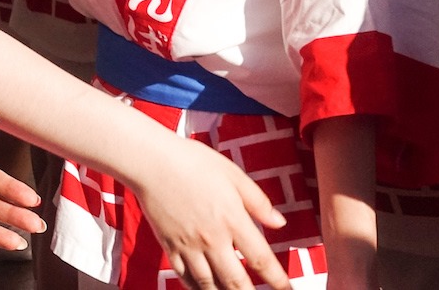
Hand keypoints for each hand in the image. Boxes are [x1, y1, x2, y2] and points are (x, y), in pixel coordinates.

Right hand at [130, 137, 289, 289]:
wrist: (150, 162)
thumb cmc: (192, 162)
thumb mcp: (233, 174)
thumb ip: (258, 201)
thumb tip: (280, 222)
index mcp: (232, 219)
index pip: (260, 259)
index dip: (277, 280)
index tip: (288, 289)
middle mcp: (212, 238)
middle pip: (236, 281)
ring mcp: (189, 245)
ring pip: (209, 284)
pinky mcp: (169, 245)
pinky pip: (184, 276)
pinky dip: (196, 288)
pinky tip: (205, 289)